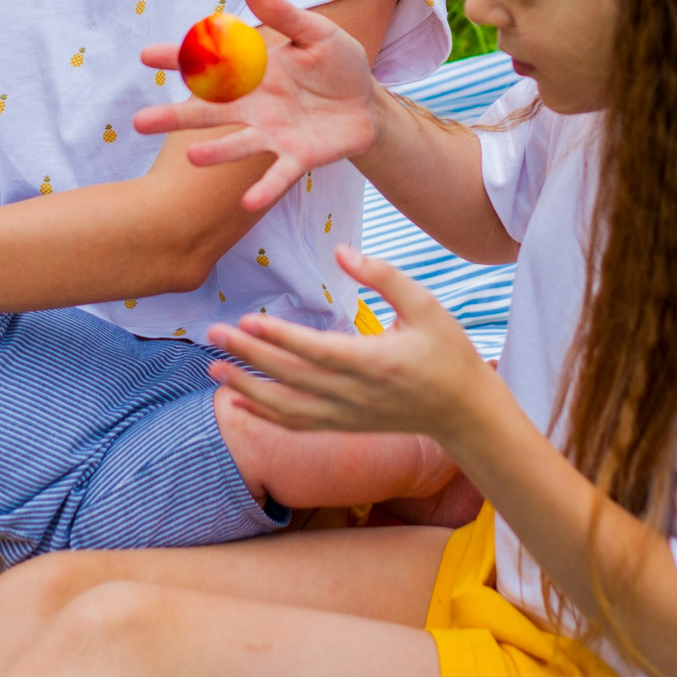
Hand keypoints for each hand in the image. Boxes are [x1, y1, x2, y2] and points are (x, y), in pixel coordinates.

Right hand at [131, 0, 379, 211]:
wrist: (367, 103)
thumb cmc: (337, 64)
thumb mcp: (316, 33)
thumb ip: (284, 15)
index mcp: (252, 73)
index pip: (209, 65)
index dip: (178, 59)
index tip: (146, 57)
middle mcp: (254, 107)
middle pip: (210, 112)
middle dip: (175, 118)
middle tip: (139, 123)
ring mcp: (273, 134)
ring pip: (238, 144)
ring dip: (216, 153)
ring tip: (192, 157)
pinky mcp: (298, 157)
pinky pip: (279, 174)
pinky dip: (265, 188)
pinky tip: (248, 203)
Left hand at [206, 245, 499, 444]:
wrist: (463, 411)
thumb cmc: (447, 353)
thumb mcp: (427, 306)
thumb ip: (385, 277)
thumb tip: (342, 251)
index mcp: (374, 363)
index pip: (316, 350)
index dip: (279, 337)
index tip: (247, 320)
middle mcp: (354, 395)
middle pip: (290, 376)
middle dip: (248, 355)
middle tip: (212, 334)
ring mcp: (346, 415)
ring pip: (286, 407)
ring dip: (247, 386)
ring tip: (213, 366)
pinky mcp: (343, 426)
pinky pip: (295, 424)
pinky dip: (263, 414)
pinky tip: (237, 399)